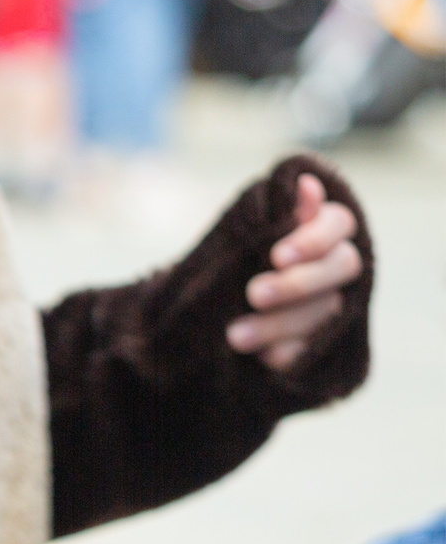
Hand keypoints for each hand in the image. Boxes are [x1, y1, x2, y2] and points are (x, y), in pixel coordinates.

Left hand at [227, 172, 360, 371]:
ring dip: (280, 324)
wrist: (201, 307)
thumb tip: (304, 185)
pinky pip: (316, 349)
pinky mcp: (322, 339)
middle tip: (254, 294)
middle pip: (341, 266)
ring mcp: (334, 301)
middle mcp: (337, 262)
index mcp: (324, 226)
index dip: (313, 239)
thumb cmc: (230, 256)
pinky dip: (288, 353)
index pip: (338, 223)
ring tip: (235, 335)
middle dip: (297, 284)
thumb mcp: (243, 232)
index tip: (277, 256)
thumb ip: (275, 214)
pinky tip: (262, 358)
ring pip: (326, 311)